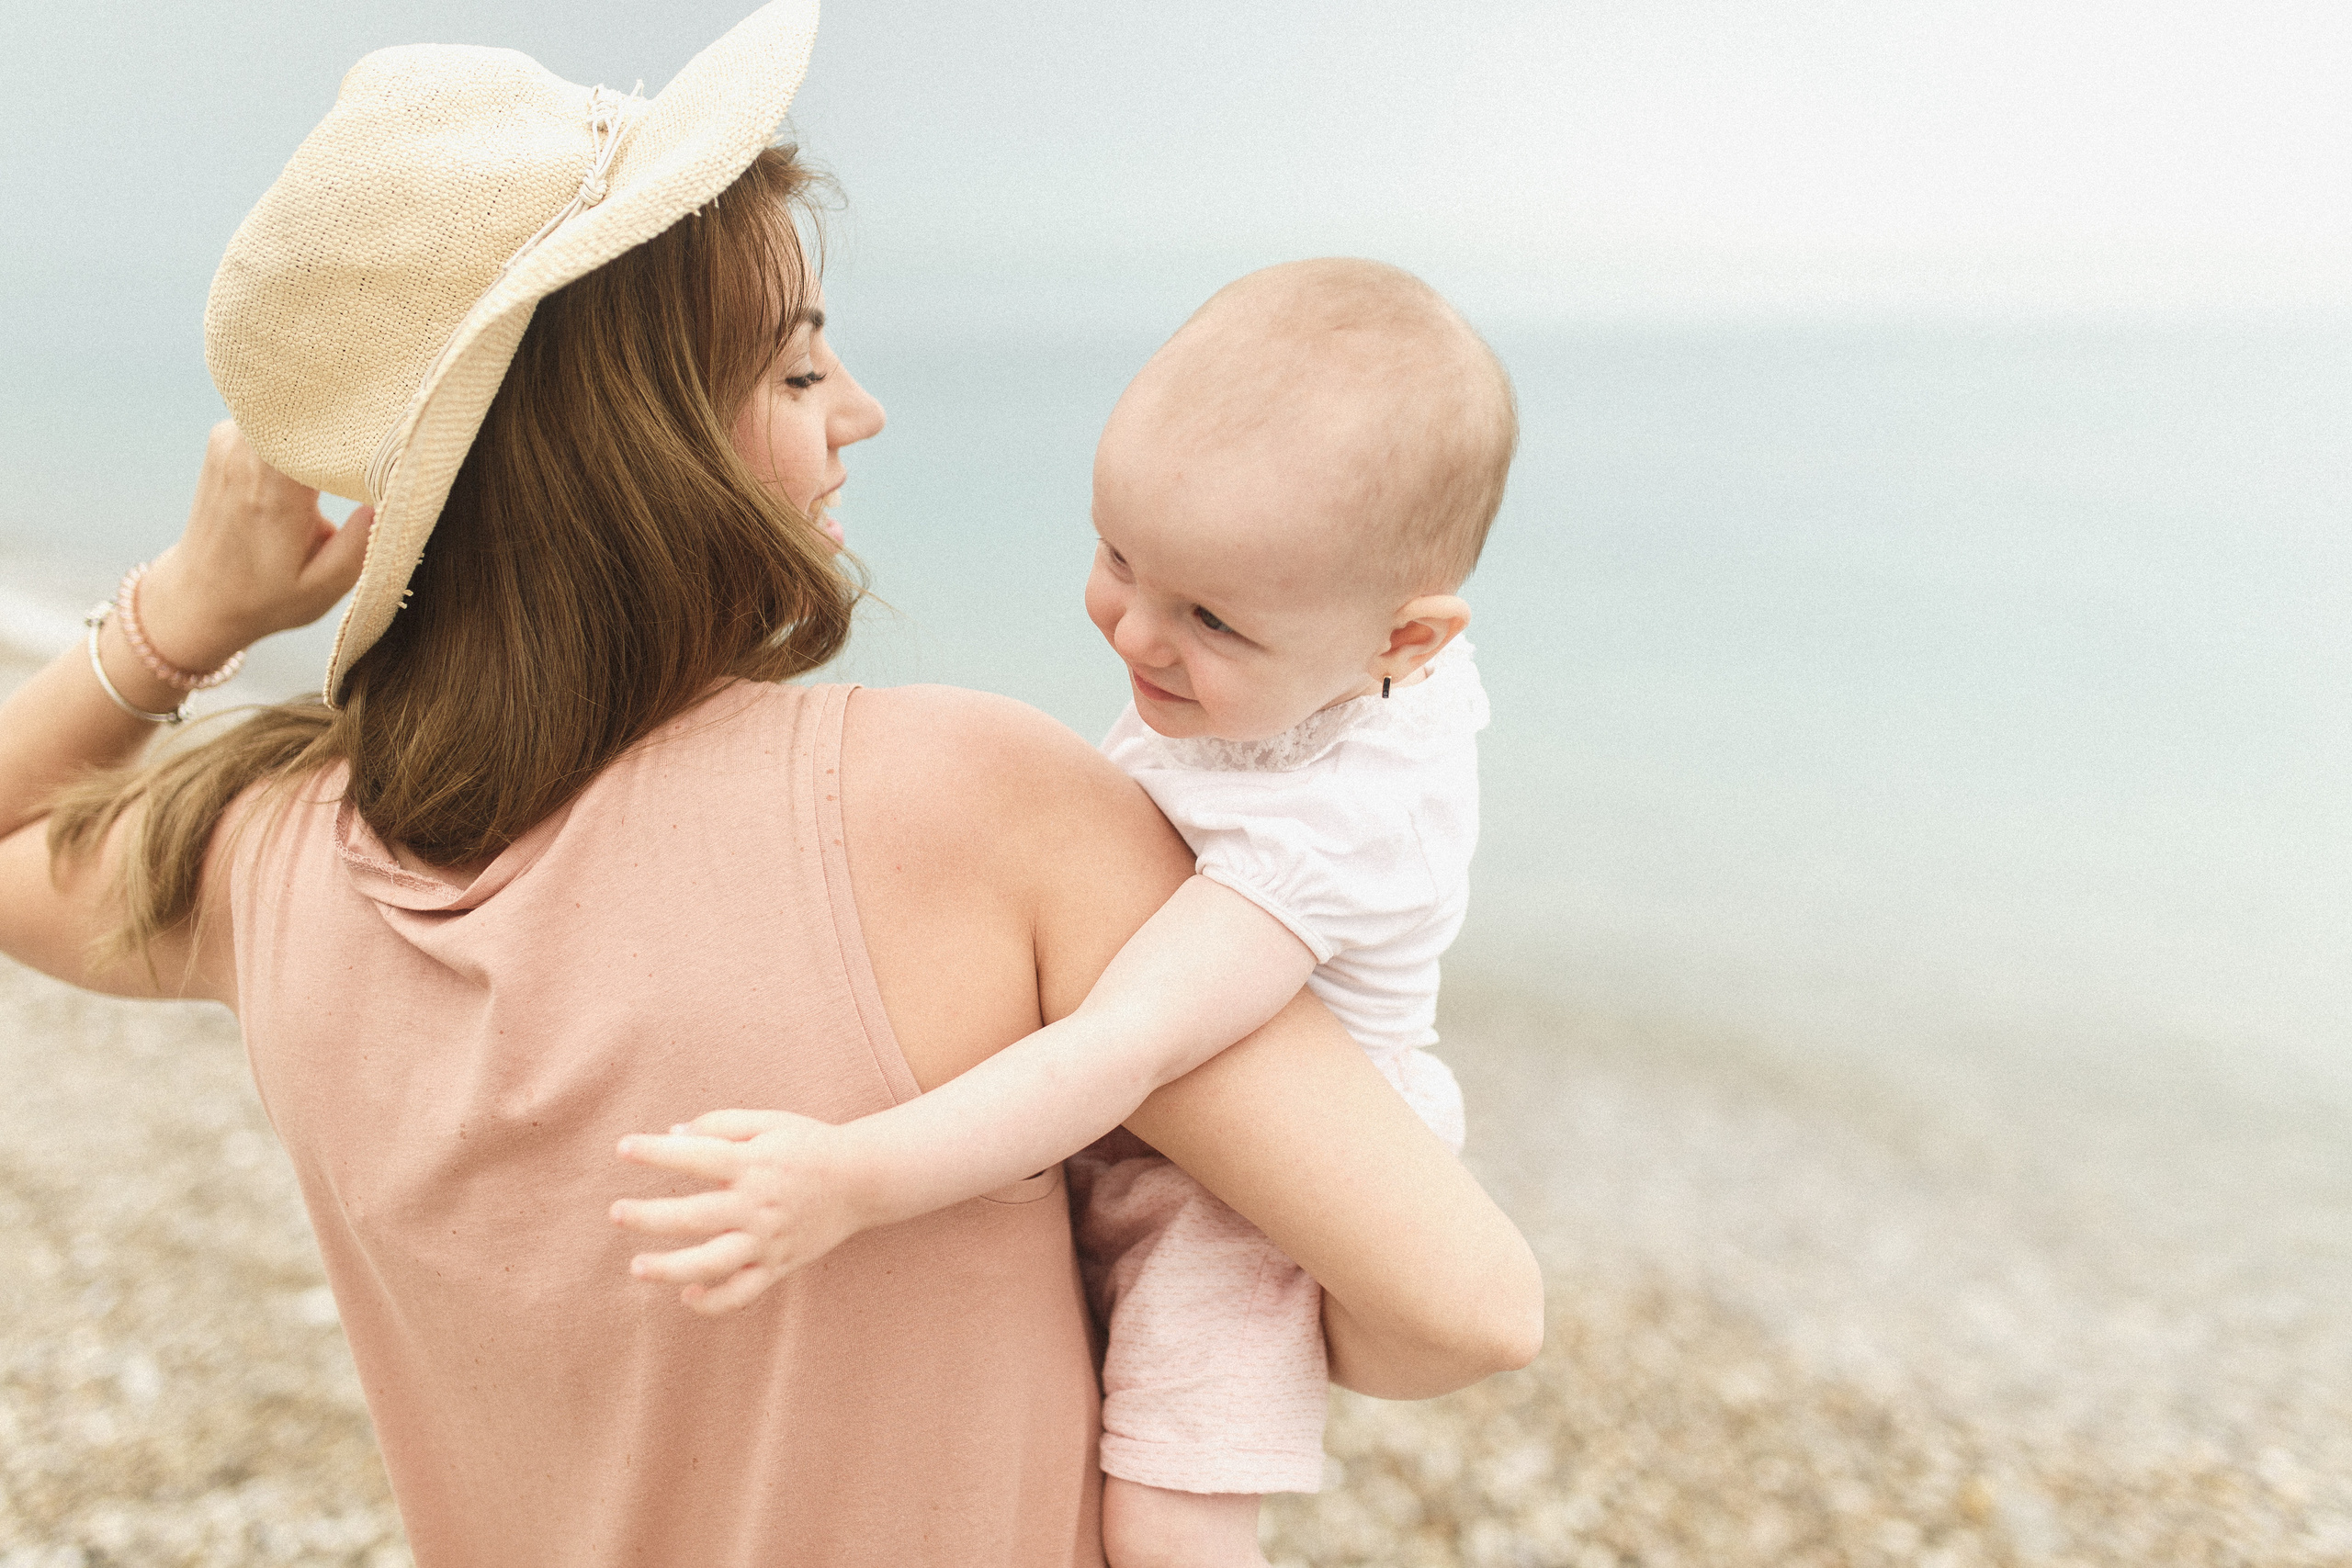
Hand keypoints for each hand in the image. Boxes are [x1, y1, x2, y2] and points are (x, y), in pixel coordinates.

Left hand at [136, 422, 373, 671]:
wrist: (199, 596)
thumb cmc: (264, 597)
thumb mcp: (322, 588)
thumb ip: (359, 546)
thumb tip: (389, 501)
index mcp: (274, 489)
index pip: (320, 425)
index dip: (358, 418)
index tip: (390, 423)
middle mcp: (245, 454)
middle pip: (306, 405)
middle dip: (344, 412)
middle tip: (382, 425)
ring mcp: (230, 440)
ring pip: (292, 407)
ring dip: (323, 422)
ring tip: (353, 442)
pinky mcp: (227, 438)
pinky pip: (275, 417)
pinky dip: (301, 428)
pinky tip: (320, 449)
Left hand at [611, 1108, 873, 1314]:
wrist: (863, 1180)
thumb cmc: (809, 1145)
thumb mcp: (769, 1122)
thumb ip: (721, 1124)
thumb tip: (674, 1133)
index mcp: (753, 1163)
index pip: (696, 1157)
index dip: (656, 1152)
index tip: (623, 1148)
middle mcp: (757, 1204)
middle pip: (695, 1216)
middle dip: (650, 1217)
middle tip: (616, 1213)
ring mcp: (767, 1239)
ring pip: (714, 1263)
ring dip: (672, 1268)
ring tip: (637, 1267)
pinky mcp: (778, 1265)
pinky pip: (743, 1292)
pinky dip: (715, 1302)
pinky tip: (688, 1297)